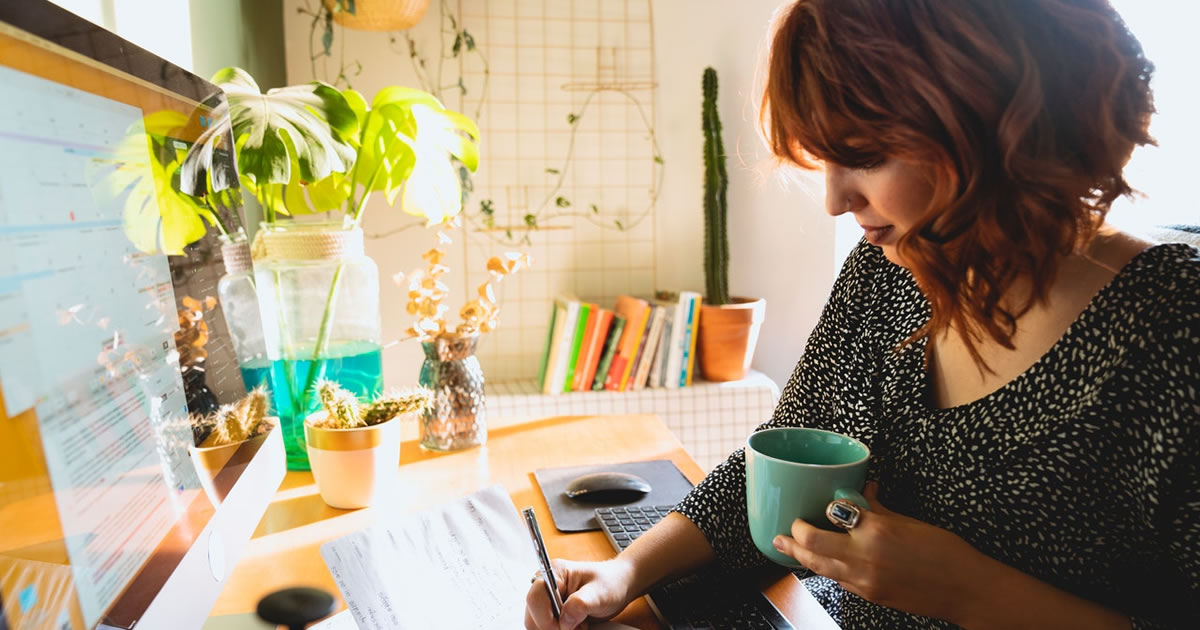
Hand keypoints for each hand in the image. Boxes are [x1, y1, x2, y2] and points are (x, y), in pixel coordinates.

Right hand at [524, 558, 635, 629]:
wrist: (618, 586)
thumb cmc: (610, 582)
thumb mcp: (600, 592)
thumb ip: (580, 604)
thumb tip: (564, 620)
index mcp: (555, 573)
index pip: (535, 598)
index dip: (545, 618)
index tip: (563, 627)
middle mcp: (546, 585)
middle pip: (532, 614)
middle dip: (552, 627)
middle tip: (576, 628)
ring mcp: (548, 599)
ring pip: (536, 623)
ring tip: (577, 626)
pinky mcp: (551, 611)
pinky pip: (544, 627)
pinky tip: (573, 627)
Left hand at [771, 482, 985, 622]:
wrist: (965, 589)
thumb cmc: (945, 552)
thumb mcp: (910, 522)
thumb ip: (879, 508)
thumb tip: (864, 491)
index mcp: (876, 530)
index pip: (833, 512)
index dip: (822, 507)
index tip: (819, 504)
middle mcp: (864, 556)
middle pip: (811, 544)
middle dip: (793, 535)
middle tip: (785, 529)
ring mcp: (865, 580)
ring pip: (819, 567)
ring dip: (799, 556)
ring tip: (784, 546)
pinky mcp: (869, 595)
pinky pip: (838, 580)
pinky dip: (825, 569)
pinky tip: (818, 563)